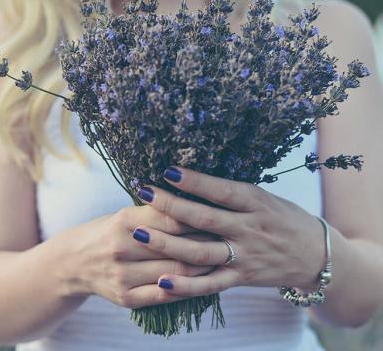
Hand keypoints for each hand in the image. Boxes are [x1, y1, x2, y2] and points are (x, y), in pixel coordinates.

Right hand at [60, 205, 216, 308]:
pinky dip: (188, 287)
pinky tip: (203, 281)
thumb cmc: (109, 231)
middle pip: (177, 247)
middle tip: (230, 238)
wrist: (74, 262)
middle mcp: (122, 247)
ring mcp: (123, 275)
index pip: (171, 218)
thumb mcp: (126, 213)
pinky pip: (165, 295)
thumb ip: (157, 209)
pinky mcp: (125, 297)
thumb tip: (195, 199)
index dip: (199, 217)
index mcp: (124, 220)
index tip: (220, 215)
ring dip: (203, 267)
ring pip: (176, 273)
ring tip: (222, 259)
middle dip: (207, 243)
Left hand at [133, 166, 325, 297]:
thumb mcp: (264, 198)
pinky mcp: (241, 278)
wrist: (316, 254)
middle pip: (204, 219)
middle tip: (144, 192)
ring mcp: (244, 256)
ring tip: (140, 233)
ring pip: (201, 252)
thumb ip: (232, 194)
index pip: (221, 190)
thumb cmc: (285, 218)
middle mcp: (249, 229)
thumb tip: (193, 181)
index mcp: (256, 203)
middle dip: (171, 206)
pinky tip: (162, 280)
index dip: (195, 181)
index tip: (167, 170)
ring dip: (168, 244)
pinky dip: (186, 285)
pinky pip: (210, 284)